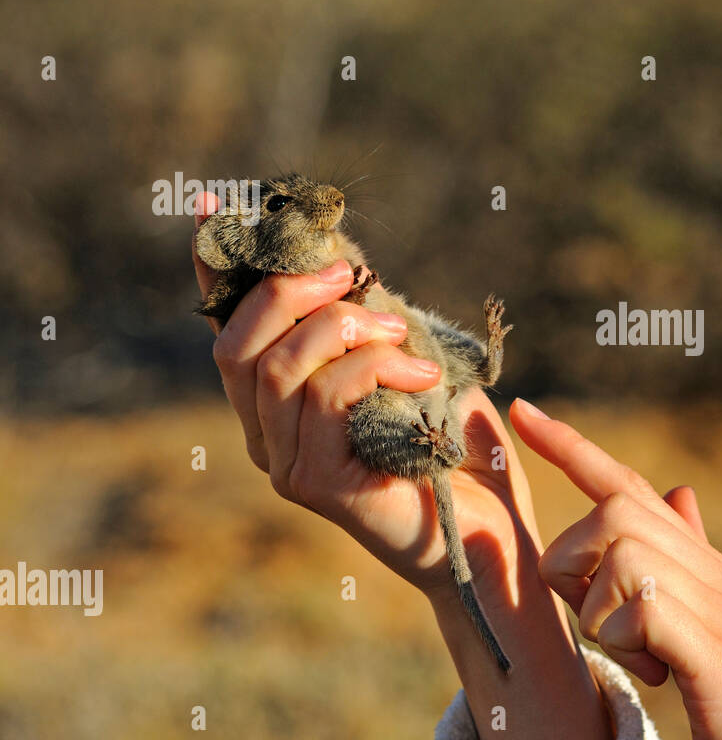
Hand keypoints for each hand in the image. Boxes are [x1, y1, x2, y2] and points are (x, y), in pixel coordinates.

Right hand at [192, 194, 611, 739]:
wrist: (491, 537)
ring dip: (345, 329)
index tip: (212, 202)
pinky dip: (376, 368)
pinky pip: (328, 398)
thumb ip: (372, 327)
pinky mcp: (319, 486)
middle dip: (289, 292)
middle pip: (237, 346)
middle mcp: (269, 437)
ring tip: (401, 334)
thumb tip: (349, 263)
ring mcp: (288, 466)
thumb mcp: (414, 371)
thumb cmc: (459, 455)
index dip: (217, 270)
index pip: (232, 332)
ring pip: (280, 367)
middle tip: (352, 275)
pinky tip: (423, 378)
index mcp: (283, 405)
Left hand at [510, 398, 721, 739]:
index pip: (635, 488)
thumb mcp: (712, 638)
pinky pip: (641, 604)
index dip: (575, 449)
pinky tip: (654, 674)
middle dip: (575, 562)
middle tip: (602, 629)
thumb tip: (680, 495)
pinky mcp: (721, 656)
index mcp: (713, 574)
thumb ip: (689, 573)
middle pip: (616, 508)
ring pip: (621, 549)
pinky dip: (624, 639)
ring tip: (639, 662)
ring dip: (599, 610)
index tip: (524, 413)